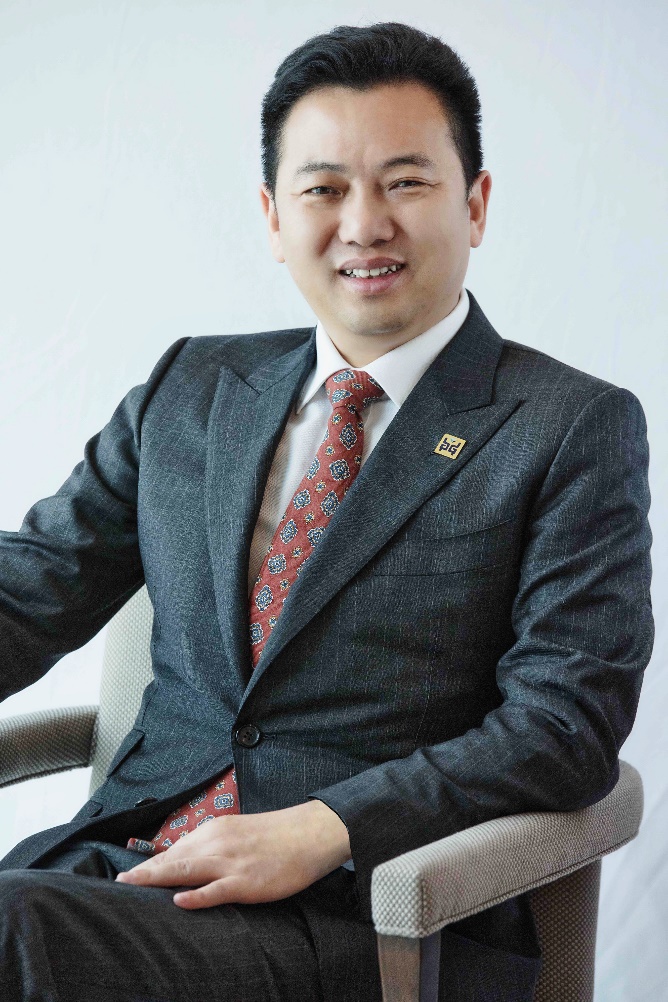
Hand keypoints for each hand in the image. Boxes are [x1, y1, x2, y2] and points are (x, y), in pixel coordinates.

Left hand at [115, 799, 350, 908]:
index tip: (126, 876)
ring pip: (186, 870)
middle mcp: (217, 842)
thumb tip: (189, 864)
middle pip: (173, 858)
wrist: (310, 833)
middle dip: (144, 873)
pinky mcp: (247, 881)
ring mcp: (231, 862)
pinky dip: (196, 896)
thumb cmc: (276, 836)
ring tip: (130, 887)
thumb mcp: (239, 833)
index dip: (149, 864)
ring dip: (155, 879)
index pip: (174, 849)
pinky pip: (216, 890)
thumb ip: (214, 846)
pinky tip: (178, 900)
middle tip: (117, 885)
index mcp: (215, 830)